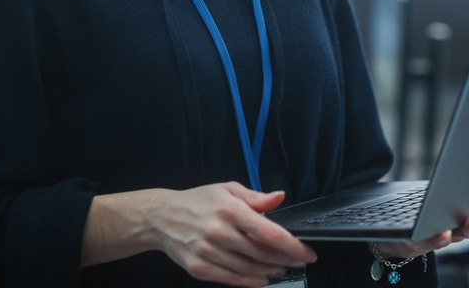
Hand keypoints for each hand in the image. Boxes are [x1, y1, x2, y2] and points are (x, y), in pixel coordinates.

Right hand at [150, 182, 316, 286]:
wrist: (161, 218)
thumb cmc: (198, 201)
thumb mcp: (227, 189)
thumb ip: (256, 197)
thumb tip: (279, 197)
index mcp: (230, 210)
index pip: (269, 232)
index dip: (292, 246)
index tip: (306, 252)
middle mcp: (219, 232)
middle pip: (262, 254)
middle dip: (286, 260)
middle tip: (298, 260)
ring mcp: (208, 252)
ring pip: (249, 269)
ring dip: (270, 271)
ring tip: (281, 268)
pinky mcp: (199, 268)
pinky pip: (231, 279)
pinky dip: (250, 281)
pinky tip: (261, 278)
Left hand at [372, 204, 468, 260]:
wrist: (391, 233)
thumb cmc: (422, 211)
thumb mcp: (441, 195)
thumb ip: (456, 184)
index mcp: (464, 218)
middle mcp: (456, 231)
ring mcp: (438, 238)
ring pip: (457, 236)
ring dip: (468, 229)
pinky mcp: (417, 243)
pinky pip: (430, 242)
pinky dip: (439, 238)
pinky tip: (443, 232)